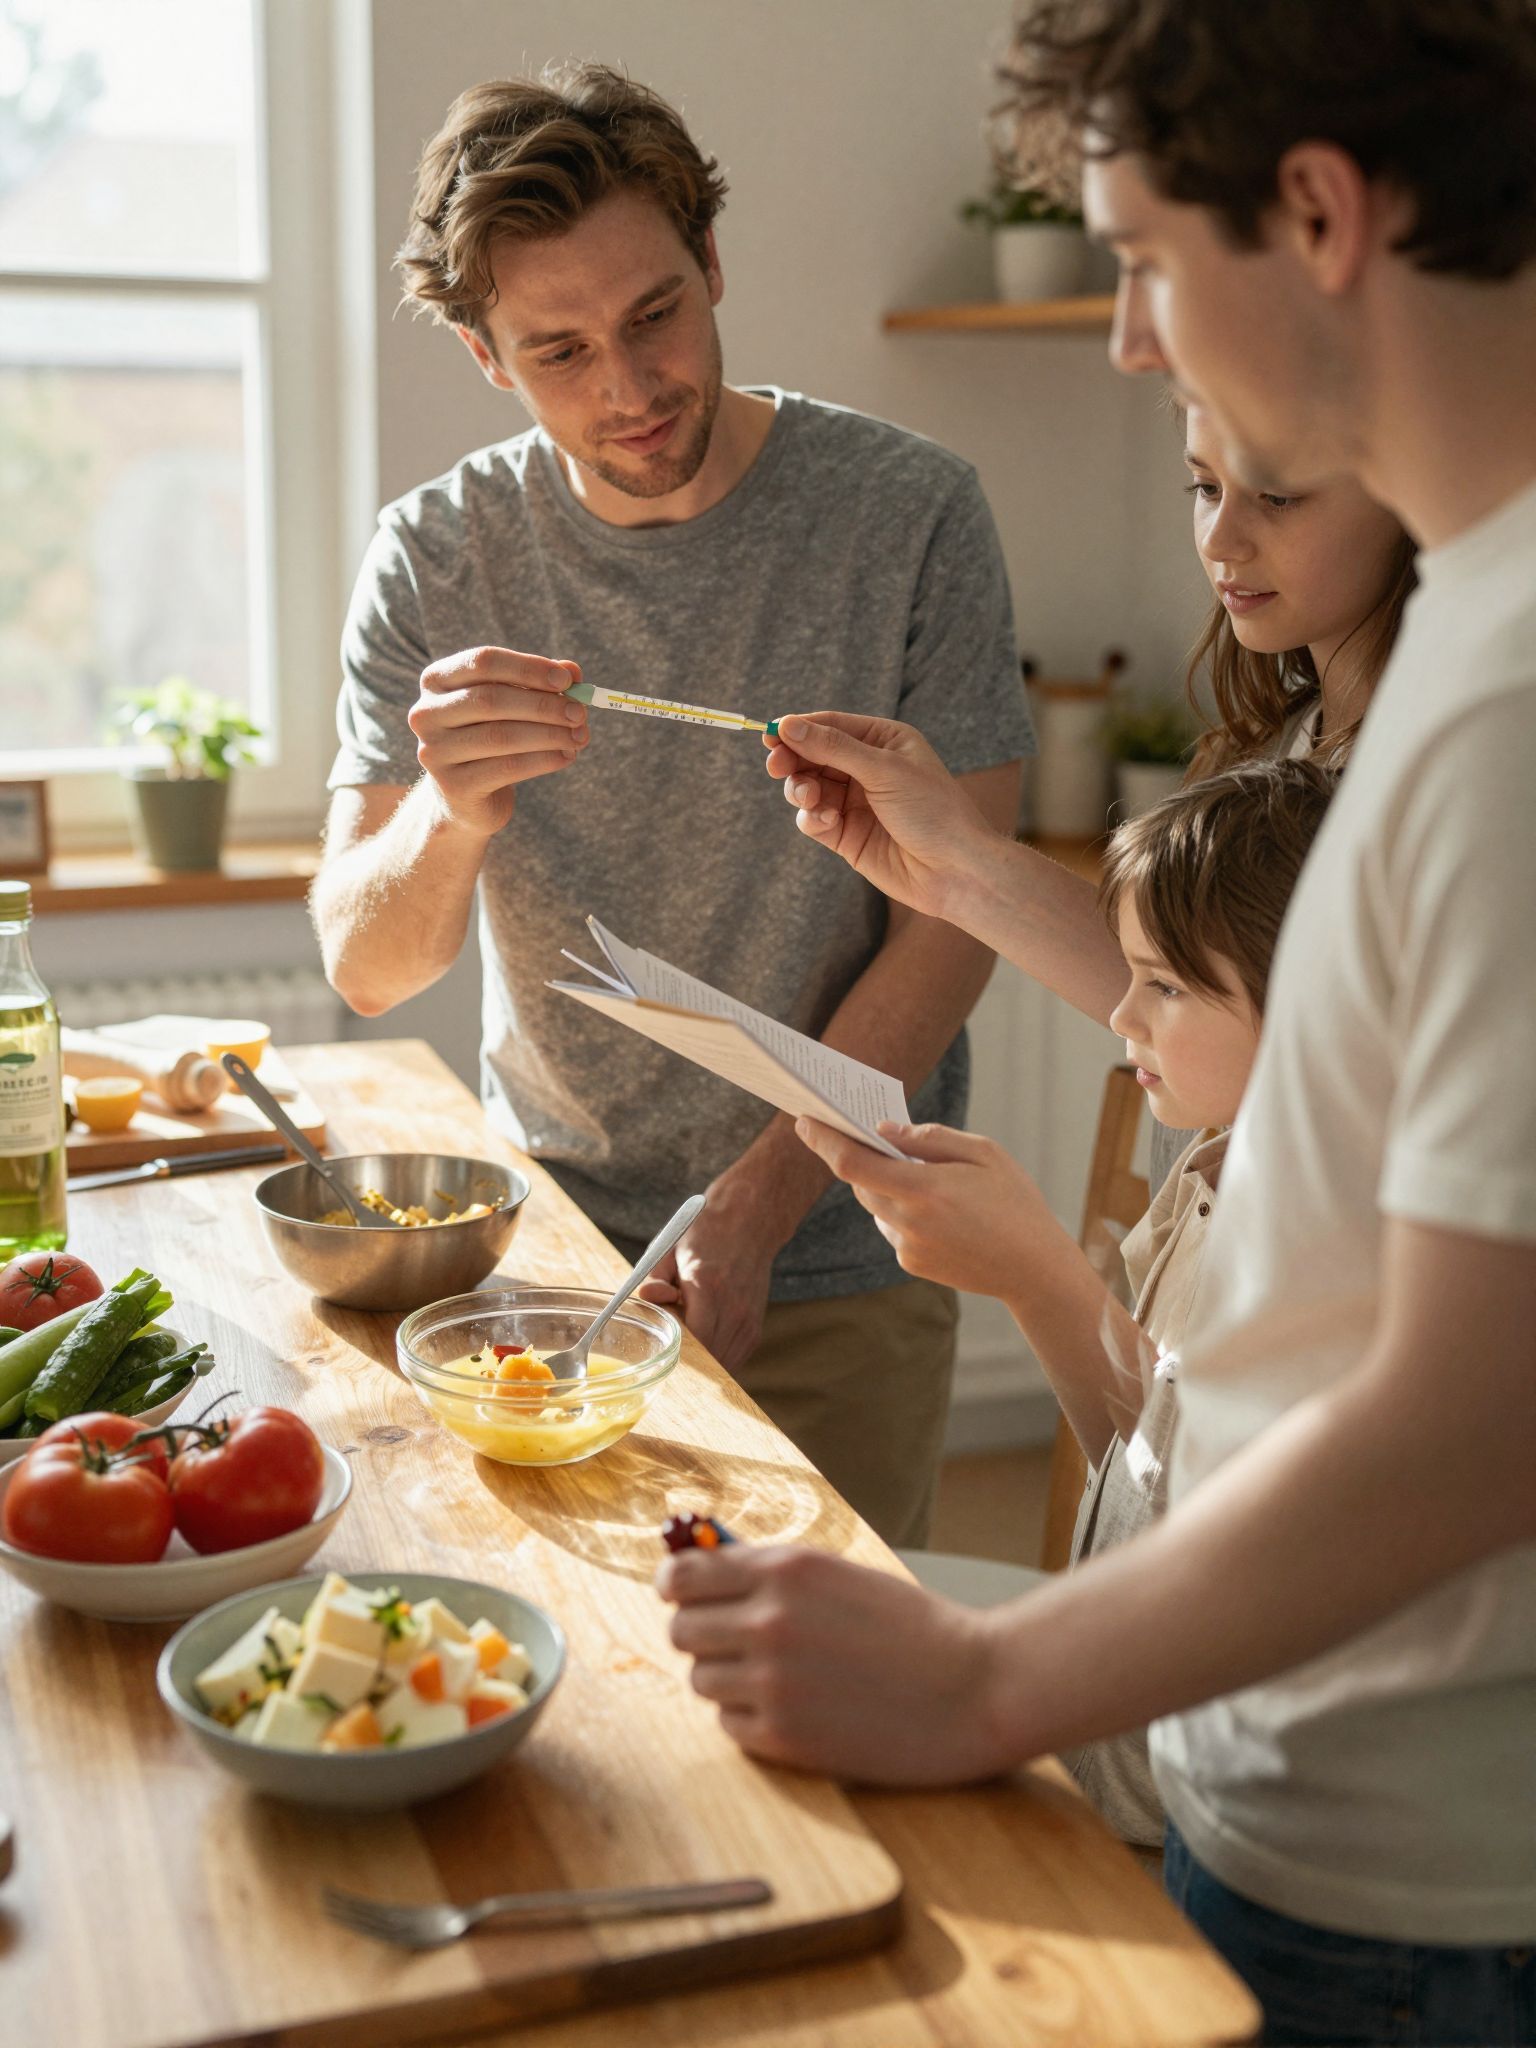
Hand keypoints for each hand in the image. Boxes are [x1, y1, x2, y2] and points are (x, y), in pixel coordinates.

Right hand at [408, 646, 589, 837]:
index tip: (567, 679)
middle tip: (580, 712)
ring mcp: (435, 751)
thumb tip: (573, 671)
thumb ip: (539, 684)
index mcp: (437, 680)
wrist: (465, 796)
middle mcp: (426, 713)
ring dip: (549, 734)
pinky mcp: (453, 786)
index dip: (528, 667)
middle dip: (543, 705)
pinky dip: (543, 760)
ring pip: (500, 736)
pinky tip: (566, 756)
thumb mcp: (513, 703)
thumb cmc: (491, 736)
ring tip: (579, 736)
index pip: (483, 662)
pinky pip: (507, 768)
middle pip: (491, 699)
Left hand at [637, 1182, 780, 1375]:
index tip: (658, 1339)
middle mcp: (733, 1308)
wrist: (749, 1224)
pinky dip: (714, 1358)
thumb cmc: (704, 1235)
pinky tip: (704, 1337)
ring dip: (700, 1360)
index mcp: (707, 1286)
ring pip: (719, 1366)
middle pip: (704, 1358)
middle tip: (669, 1339)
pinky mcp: (754, 1332)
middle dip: (683, 1356)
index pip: (690, 1338)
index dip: (670, 1346)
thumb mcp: (669, 1248)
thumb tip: (648, 1297)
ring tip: (688, 1335)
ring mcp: (747, 1323)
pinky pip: (731, 1361)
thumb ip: (654, 1277)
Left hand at [658, 1543, 1015, 1781]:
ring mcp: (772, 1682)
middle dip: (702, 1634)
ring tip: (777, 1677)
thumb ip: (769, 1572)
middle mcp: (769, 1621)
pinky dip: (749, 1719)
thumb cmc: (912, 1627)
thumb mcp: (838, 1575)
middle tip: (736, 1641)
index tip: (684, 1594)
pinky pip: (729, 1725)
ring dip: (727, 1679)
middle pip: (681, 1630)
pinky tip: (793, 1709)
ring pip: (701, 1680)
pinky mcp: (783, 1738)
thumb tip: (700, 1566)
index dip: (677, 1585)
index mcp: (784, 1569)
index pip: (682, 1575)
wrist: (973, 1689)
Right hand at [764, 713, 999, 920]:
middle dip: (793, 760)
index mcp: (883, 741)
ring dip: (801, 790)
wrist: (954, 870)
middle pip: (812, 755)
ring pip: (808, 787)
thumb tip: (787, 725)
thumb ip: (833, 747)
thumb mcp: (884, 769)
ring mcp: (855, 803)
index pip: (830, 726)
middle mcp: (867, 768)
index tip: (769, 734)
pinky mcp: (846, 835)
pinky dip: (812, 818)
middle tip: (775, 766)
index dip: (798, 728)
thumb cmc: (932, 810)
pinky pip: (813, 819)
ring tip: (810, 798)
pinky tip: (827, 822)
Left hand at [793, 1118, 1060, 1305]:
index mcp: (924, 1188)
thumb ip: (930, 1139)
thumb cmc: (1014, 1201)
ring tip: (926, 1177)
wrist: (1034, 1269)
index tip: (803, 1121)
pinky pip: (893, 1227)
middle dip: (865, 1158)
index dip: (823, 1140)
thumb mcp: (983, 1152)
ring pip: (876, 1206)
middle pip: (862, 1182)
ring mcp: (907, 1247)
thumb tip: (885, 1130)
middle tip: (873, 1136)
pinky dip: (905, 1211)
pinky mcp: (911, 1263)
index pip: (853, 1162)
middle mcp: (908, 1221)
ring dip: (888, 1186)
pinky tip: (941, 1211)